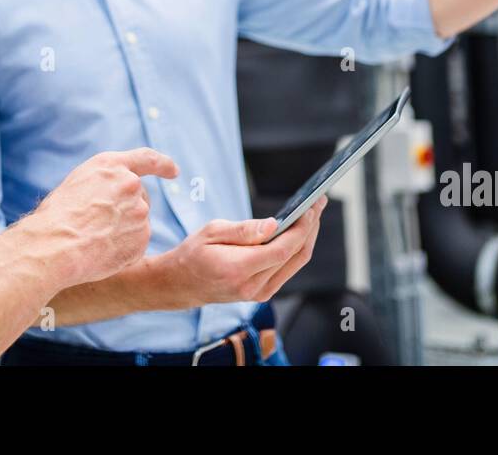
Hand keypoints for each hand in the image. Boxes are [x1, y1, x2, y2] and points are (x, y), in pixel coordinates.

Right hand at [27, 148, 177, 286]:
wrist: (55, 245)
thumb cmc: (56, 217)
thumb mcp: (77, 184)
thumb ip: (104, 184)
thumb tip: (115, 198)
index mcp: (111, 165)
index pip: (146, 158)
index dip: (163, 164)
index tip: (173, 171)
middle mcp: (130, 184)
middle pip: (140, 198)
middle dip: (129, 211)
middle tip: (101, 226)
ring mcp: (140, 211)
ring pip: (137, 223)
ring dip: (122, 232)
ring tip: (93, 239)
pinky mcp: (142, 238)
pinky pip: (136, 245)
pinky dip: (123, 250)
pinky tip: (101, 253)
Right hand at [153, 198, 326, 308]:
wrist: (179, 284)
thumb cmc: (192, 253)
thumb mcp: (212, 232)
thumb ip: (244, 230)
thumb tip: (274, 224)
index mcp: (238, 270)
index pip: (281, 250)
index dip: (301, 229)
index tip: (311, 207)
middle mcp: (252, 287)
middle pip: (294, 257)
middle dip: (310, 228)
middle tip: (318, 203)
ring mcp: (258, 294)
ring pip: (294, 264)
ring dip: (306, 238)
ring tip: (313, 213)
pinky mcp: (261, 293)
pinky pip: (286, 269)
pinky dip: (296, 249)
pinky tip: (299, 230)